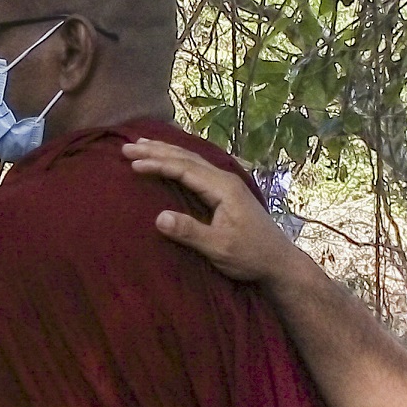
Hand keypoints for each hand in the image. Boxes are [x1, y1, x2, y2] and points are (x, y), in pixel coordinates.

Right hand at [122, 139, 296, 284]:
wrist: (278, 261)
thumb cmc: (250, 256)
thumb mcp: (218, 248)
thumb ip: (190, 232)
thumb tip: (158, 217)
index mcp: (223, 188)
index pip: (184, 169)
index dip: (158, 164)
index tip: (132, 164)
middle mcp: (225, 179)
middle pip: (187, 157)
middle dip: (157, 151)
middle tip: (127, 147)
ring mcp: (227, 183)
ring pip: (192, 160)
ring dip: (166, 152)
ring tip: (142, 145)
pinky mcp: (226, 191)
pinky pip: (197, 167)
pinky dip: (178, 160)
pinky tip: (171, 158)